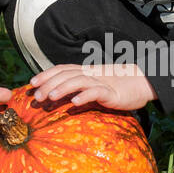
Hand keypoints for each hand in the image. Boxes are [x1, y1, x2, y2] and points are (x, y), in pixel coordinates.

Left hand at [30, 61, 158, 111]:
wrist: (141, 83)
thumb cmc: (116, 87)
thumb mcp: (94, 88)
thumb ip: (78, 90)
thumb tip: (57, 99)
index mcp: (84, 72)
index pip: (61, 69)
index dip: (46, 74)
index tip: (31, 83)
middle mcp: (90, 74)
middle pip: (66, 75)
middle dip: (48, 84)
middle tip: (36, 96)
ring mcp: (100, 82)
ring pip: (77, 81)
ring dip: (62, 88)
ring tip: (49, 97)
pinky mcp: (111, 93)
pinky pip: (96, 92)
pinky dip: (84, 96)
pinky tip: (74, 103)